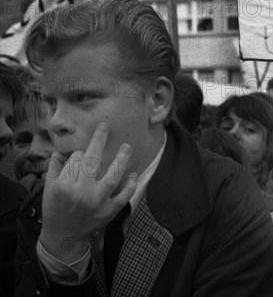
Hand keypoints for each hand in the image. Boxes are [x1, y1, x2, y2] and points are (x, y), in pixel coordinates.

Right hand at [39, 123, 137, 262]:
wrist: (63, 237)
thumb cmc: (55, 209)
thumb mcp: (48, 188)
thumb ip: (54, 168)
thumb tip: (62, 151)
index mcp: (64, 185)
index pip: (76, 159)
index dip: (79, 154)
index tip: (81, 155)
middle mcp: (80, 193)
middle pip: (92, 162)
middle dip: (99, 141)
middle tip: (105, 126)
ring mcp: (97, 203)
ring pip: (112, 177)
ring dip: (121, 160)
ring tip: (127, 147)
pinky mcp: (109, 212)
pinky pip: (123, 196)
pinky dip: (130, 185)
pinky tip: (133, 174)